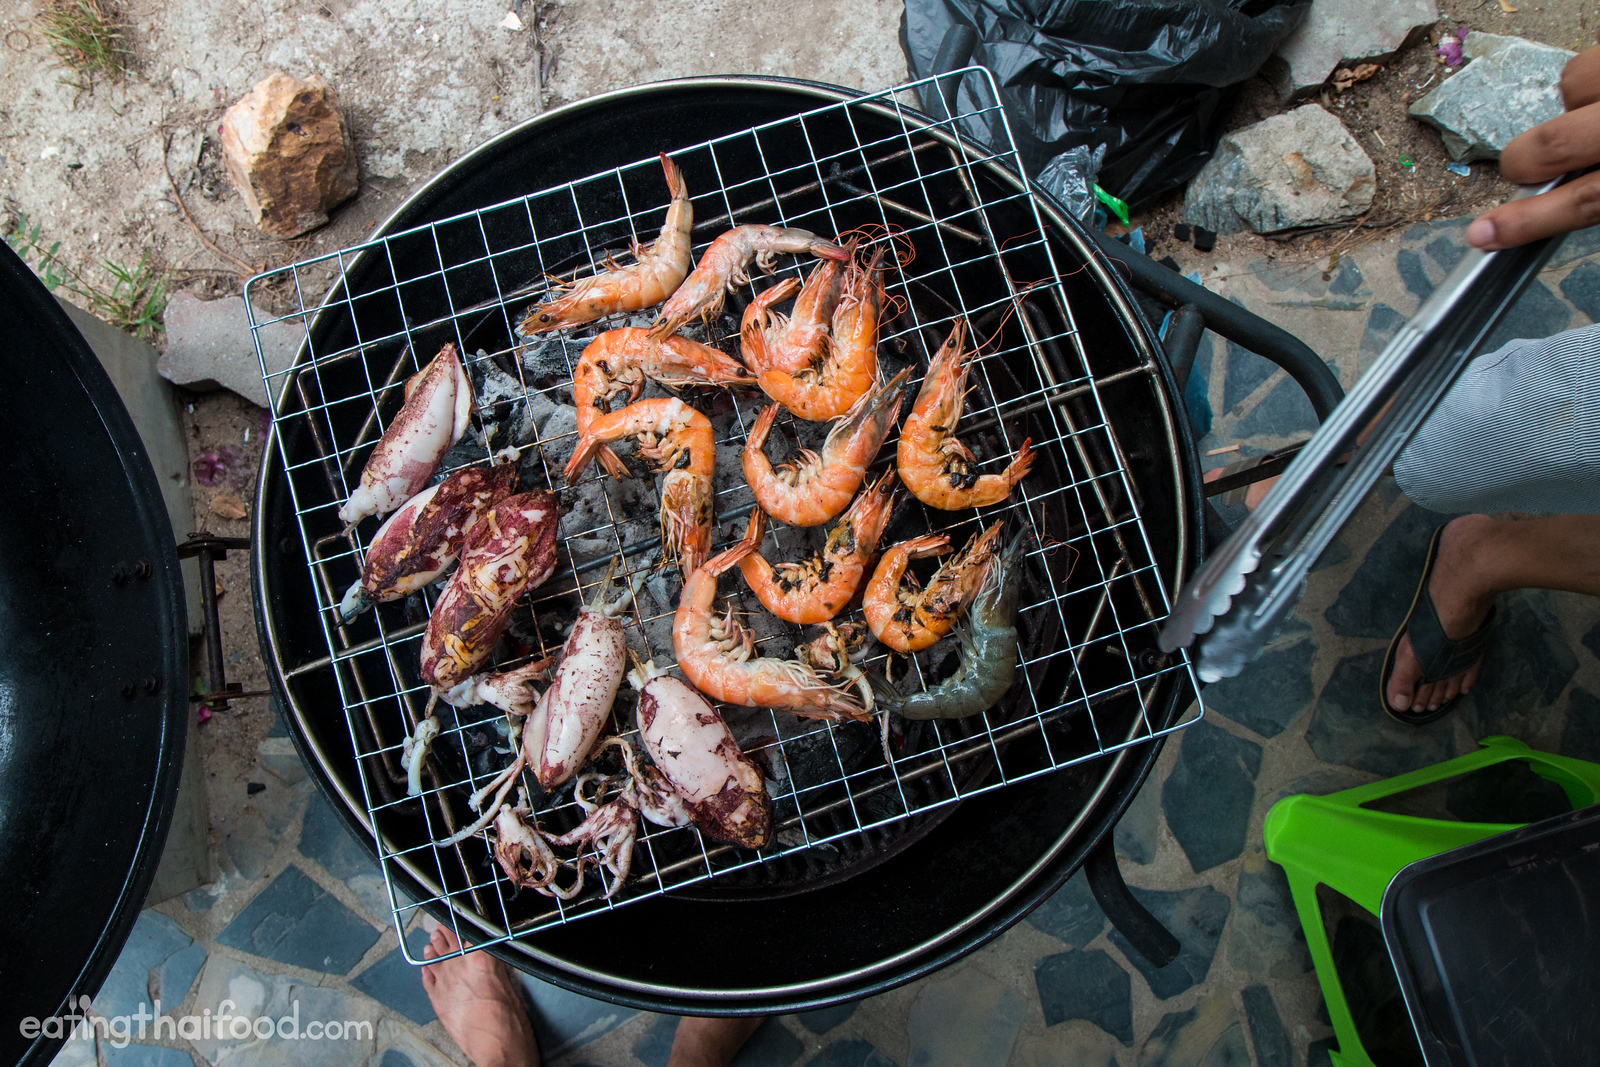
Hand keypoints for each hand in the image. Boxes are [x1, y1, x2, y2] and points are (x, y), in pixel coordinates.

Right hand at [1466, 42, 1599, 248]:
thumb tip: (1548, 196)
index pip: (1581, 203)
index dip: (1525, 223)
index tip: (1481, 235)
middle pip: (1555, 144)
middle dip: (1526, 158)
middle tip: (1526, 166)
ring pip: (1572, 84)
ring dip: (1572, 102)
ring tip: (1590, 112)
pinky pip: (1592, 55)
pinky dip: (1591, 75)